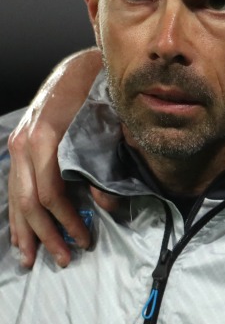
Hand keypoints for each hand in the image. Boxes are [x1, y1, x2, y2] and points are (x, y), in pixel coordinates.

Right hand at [7, 49, 103, 267]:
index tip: (85, 241)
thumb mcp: (112, 127)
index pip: (50, 194)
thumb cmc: (101, 93)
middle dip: (45, 234)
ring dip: (25, 231)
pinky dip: (17, 213)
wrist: (83, 64)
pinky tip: (21, 235)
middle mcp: (25, 143)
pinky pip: (13, 186)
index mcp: (46, 139)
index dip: (67, 221)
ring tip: (32, 258)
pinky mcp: (20, 145)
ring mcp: (18, 143)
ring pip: (14, 198)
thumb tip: (106, 206)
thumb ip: (107, 166)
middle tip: (62, 260)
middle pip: (28, 202)